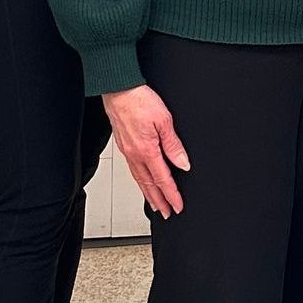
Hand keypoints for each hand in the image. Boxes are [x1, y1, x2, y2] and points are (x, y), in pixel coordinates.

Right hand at [102, 83, 189, 217]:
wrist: (118, 89)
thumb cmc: (139, 100)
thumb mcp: (164, 120)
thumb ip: (174, 145)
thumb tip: (183, 163)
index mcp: (147, 150)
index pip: (163, 179)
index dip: (172, 194)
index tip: (178, 206)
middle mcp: (135, 154)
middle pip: (149, 184)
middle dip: (159, 201)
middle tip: (167, 213)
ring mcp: (128, 151)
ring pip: (139, 179)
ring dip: (148, 194)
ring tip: (155, 204)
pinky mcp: (124, 145)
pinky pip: (133, 170)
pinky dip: (139, 181)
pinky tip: (142, 181)